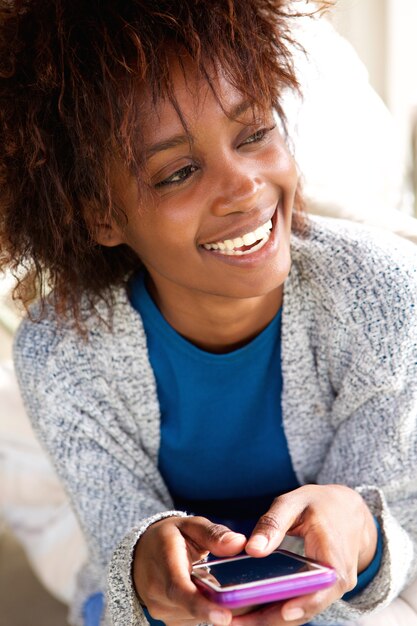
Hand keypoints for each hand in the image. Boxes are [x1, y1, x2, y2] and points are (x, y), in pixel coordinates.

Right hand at [133, 515, 245, 625]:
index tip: (224, 616)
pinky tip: (212, 597)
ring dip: (213, 607)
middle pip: (192, 607)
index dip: (201, 605)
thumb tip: (239, 543)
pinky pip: (193, 620)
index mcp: (164, 561)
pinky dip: (207, 612)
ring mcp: (160, 609)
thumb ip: (214, 534)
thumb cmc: (169, 537)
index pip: (179, 588)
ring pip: (196, 617)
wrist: (140, 554)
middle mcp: (157, 590)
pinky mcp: (168, 620)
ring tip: (222, 588)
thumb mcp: (190, 525)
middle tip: (242, 595)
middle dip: (219, 605)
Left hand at [233, 484, 376, 625]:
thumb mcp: (294, 502)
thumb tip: (252, 550)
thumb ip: (272, 524)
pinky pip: (299, 605)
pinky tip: (249, 609)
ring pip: (300, 611)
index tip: (280, 611)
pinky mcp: (321, 592)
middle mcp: (338, 580)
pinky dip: (276, 609)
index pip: (321, 588)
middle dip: (270, 618)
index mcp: (334, 555)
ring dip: (269, 618)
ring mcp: (331, 590)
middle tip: (233, 619)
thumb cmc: (320, 503)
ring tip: (234, 618)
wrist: (347, 509)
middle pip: (305, 608)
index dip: (303, 604)